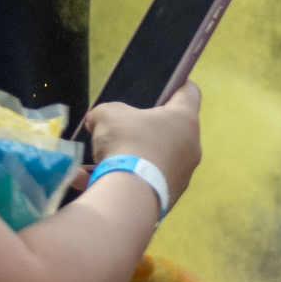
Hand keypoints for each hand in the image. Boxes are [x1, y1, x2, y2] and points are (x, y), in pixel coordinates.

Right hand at [83, 80, 203, 202]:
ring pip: (156, 158)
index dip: (178, 84)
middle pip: (171, 129)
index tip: (166, 84)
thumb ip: (105, 112)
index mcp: (184, 119)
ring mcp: (183, 174)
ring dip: (132, 156)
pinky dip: (123, 179)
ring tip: (101, 158)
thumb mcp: (108, 115)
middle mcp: (191, 147)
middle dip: (147, 127)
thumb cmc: (127, 143)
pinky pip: (145, 182)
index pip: (190, 92)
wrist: (131, 196)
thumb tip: (98, 122)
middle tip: (124, 125)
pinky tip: (89, 180)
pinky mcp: (170, 196)